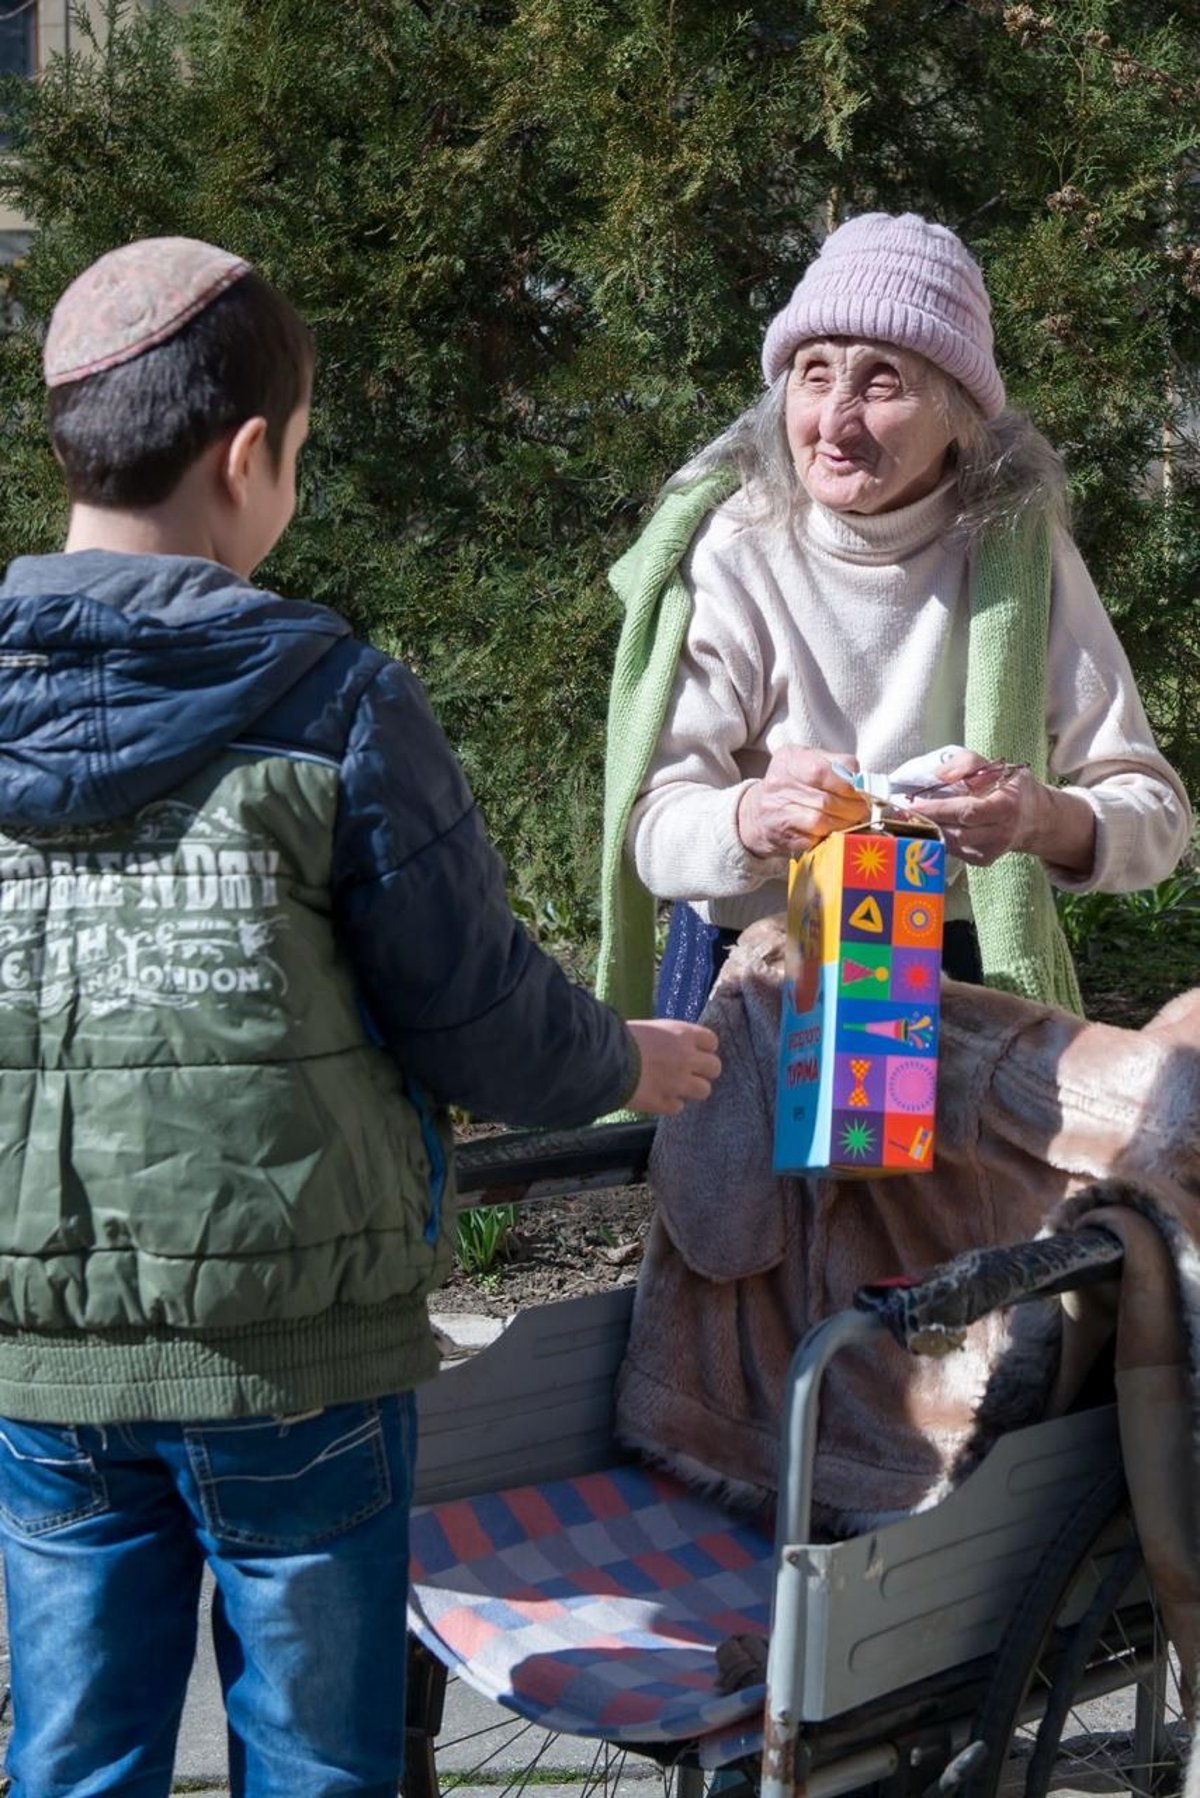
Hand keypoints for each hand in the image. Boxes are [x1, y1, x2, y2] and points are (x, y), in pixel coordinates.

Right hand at [626, 1019, 720, 1115]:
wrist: (602, 1061)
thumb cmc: (618, 1038)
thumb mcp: (648, 1028)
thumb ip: (666, 1037)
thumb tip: (670, 1043)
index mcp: (682, 1034)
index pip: (711, 1041)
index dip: (703, 1047)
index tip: (694, 1050)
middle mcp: (686, 1058)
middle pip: (715, 1068)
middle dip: (704, 1070)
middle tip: (688, 1071)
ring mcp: (678, 1083)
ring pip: (704, 1090)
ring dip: (691, 1089)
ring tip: (674, 1086)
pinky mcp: (665, 1103)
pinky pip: (678, 1107)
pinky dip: (669, 1103)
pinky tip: (657, 1096)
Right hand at [736, 748, 866, 858]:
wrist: (754, 815)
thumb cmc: (791, 786)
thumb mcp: (808, 763)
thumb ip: (837, 767)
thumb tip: (868, 783)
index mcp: (790, 759)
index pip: (824, 769)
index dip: (850, 783)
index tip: (862, 790)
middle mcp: (779, 783)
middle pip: (826, 798)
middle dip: (853, 807)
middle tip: (863, 810)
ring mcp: (777, 811)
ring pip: (821, 820)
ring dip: (844, 823)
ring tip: (852, 820)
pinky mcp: (781, 835)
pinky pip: (813, 837)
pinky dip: (830, 835)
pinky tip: (835, 831)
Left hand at [913, 751, 1095, 873]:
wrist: (1037, 819)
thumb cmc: (1013, 788)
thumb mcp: (998, 767)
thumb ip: (968, 763)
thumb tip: (938, 774)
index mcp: (1006, 807)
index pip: (968, 812)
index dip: (939, 810)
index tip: (914, 805)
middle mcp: (1000, 833)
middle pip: (956, 833)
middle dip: (927, 822)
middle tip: (902, 813)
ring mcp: (991, 851)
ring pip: (951, 845)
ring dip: (929, 831)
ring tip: (910, 819)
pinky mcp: (982, 860)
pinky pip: (953, 850)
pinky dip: (939, 838)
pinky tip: (931, 826)